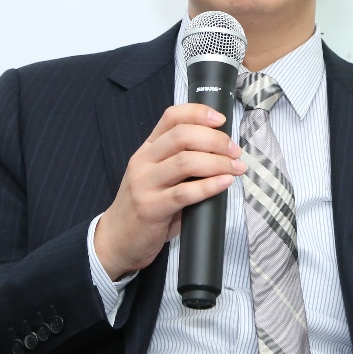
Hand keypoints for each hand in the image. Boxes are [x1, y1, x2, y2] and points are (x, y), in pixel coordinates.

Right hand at [93, 103, 245, 280]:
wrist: (117, 240)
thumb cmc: (146, 207)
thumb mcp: (158, 177)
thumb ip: (182, 162)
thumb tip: (223, 154)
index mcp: (147, 149)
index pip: (172, 117)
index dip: (198, 113)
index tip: (221, 120)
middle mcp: (143, 161)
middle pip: (183, 136)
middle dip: (216, 140)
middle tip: (235, 152)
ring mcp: (144, 184)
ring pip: (186, 161)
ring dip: (217, 162)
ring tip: (235, 168)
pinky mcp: (150, 208)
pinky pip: (184, 193)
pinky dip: (209, 186)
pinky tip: (224, 183)